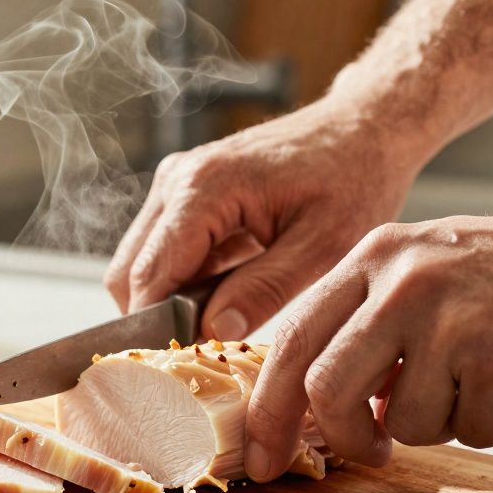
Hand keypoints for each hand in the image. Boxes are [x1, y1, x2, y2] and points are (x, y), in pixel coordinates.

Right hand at [104, 98, 422, 338]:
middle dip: (156, 316)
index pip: (149, 276)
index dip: (157, 327)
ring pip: (138, 263)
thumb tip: (211, 331)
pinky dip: (182, 280)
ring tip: (222, 320)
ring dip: (169, 298)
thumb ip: (263, 290)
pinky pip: (161, 249)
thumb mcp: (323, 247)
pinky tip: (226, 292)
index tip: (181, 363)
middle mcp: (176, 180)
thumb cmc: (353, 180)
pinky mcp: (183, 191)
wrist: (364, 129)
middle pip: (129, 272)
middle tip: (203, 350)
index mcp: (203, 189)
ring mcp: (175, 183)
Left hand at [246, 195, 492, 480]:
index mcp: (372, 257)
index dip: (268, 409)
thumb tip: (312, 401)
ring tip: (476, 382)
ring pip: (402, 422)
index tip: (261, 454)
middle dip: (341, 436)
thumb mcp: (420, 269)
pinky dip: (492, 424)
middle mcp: (402, 283)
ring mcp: (451, 322)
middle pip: (326, 388)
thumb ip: (361, 322)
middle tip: (367, 454)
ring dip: (437, 424)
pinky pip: (470, 430)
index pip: (290, 341)